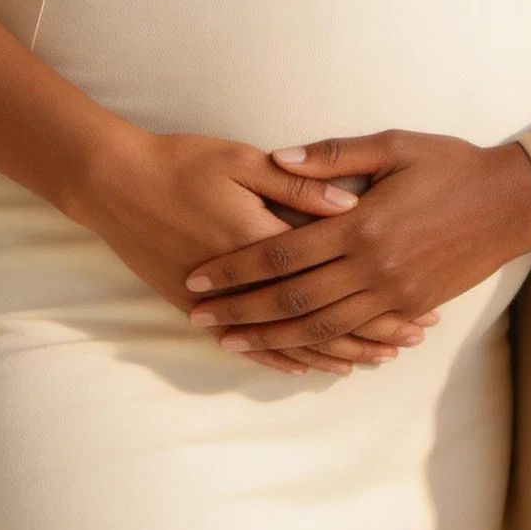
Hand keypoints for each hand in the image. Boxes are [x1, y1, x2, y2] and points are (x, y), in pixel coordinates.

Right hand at [68, 124, 434, 378]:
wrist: (116, 184)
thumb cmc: (182, 162)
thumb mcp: (242, 161)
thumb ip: (298, 185)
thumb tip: (349, 206)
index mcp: (265, 237)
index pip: (334, 278)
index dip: (375, 296)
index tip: (415, 307)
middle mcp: (247, 280)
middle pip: (319, 316)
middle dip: (367, 332)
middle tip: (408, 341)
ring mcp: (222, 301)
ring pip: (287, 338)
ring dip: (332, 350)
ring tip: (372, 360)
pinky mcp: (199, 308)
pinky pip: (248, 344)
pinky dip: (281, 357)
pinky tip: (308, 367)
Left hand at [185, 131, 530, 355]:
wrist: (511, 202)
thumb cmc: (451, 164)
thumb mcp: (392, 145)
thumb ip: (332, 155)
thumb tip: (276, 158)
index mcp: (360, 224)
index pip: (281, 253)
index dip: (235, 268)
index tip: (199, 277)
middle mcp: (372, 267)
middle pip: (290, 300)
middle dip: (240, 311)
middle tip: (199, 319)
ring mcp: (392, 294)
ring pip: (319, 328)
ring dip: (270, 338)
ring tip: (232, 342)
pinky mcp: (411, 308)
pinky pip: (358, 336)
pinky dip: (323, 349)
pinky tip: (295, 354)